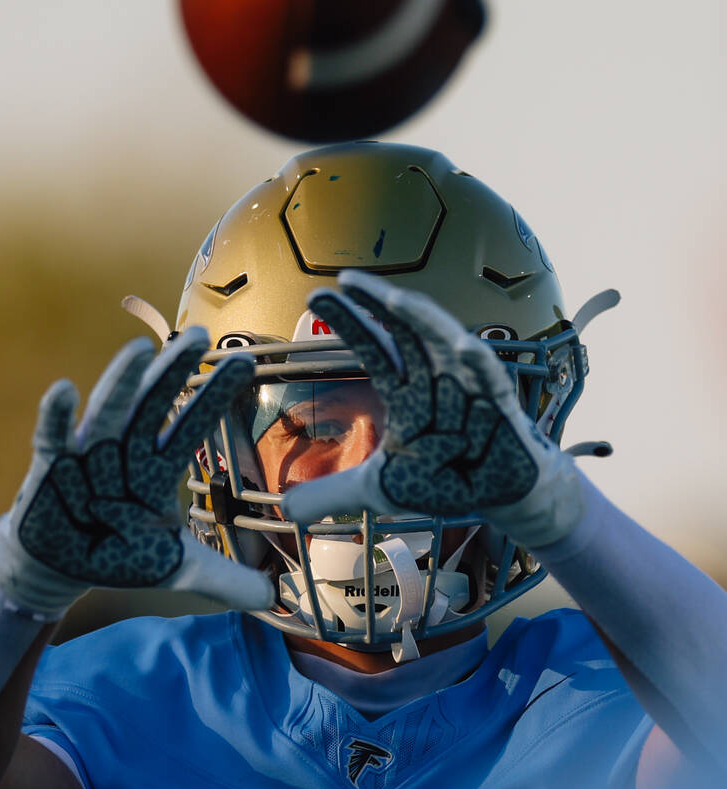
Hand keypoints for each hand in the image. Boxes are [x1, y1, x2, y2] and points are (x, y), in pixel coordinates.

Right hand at [0, 329, 273, 617]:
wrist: (61, 568)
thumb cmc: (121, 554)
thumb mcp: (178, 570)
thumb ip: (226, 580)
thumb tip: (274, 596)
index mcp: (159, 468)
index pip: (193, 425)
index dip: (216, 396)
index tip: (246, 362)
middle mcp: (127, 451)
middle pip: (153, 404)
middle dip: (173, 371)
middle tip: (199, 335)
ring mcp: (87, 455)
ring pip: (108, 412)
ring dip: (122, 383)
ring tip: (140, 349)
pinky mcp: (51, 470)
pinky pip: (52, 440)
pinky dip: (57, 418)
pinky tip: (64, 391)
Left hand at [281, 271, 583, 548]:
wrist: (499, 497)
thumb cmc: (447, 479)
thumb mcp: (380, 489)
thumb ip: (335, 492)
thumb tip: (288, 507)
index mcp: (407, 389)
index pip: (375, 346)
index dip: (350, 322)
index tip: (316, 297)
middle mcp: (437, 377)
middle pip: (406, 328)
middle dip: (378, 304)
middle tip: (347, 281)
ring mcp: (470, 385)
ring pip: (446, 340)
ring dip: (422, 319)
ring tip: (394, 298)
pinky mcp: (500, 406)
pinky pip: (490, 379)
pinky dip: (476, 363)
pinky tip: (462, 347)